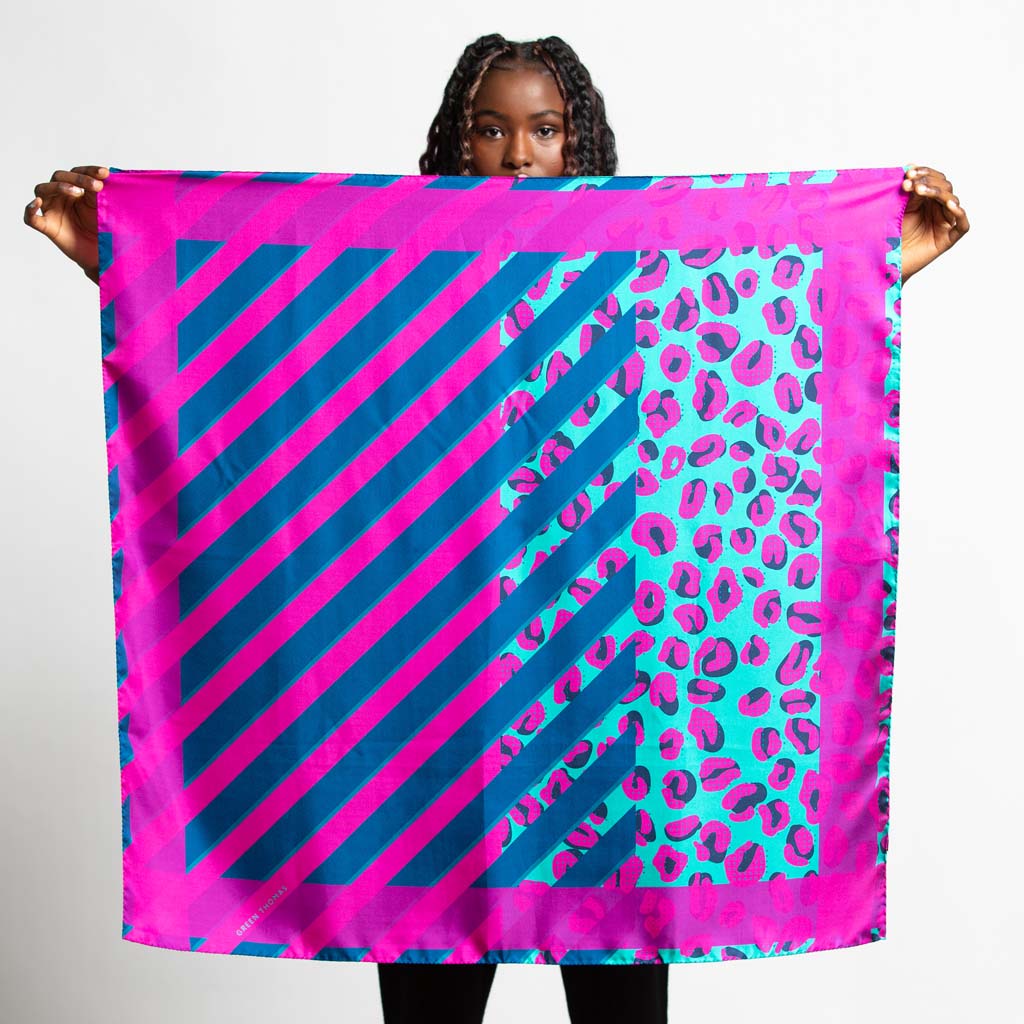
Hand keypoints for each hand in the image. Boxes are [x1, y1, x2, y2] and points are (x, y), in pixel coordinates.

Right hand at [23, 165, 109, 283]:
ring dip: (58, 187)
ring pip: (42, 189)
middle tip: (97, 186)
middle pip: (59, 176)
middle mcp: (60, 196)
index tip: (105, 173)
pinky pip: (30, 217)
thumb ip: (102, 193)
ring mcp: (52, 210)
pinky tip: (36, 203)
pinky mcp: (47, 227)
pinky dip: (30, 209)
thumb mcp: (104, 209)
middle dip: (78, 178)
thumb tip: (109, 174)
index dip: (89, 170)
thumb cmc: (102, 230)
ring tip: (77, 193)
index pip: (77, 172)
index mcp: (75, 189)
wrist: (102, 255)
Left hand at [901, 164, 968, 283]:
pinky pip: (962, 225)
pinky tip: (949, 205)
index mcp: (927, 200)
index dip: (923, 172)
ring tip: (921, 190)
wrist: (886, 262)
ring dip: (938, 192)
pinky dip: (959, 213)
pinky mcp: (948, 239)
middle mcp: (938, 209)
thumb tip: (911, 169)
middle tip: (912, 183)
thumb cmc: (891, 237)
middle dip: (928, 181)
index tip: (908, 171)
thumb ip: (908, 193)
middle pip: (944, 187)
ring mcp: (945, 223)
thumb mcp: (899, 210)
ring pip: (951, 201)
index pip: (933, 179)